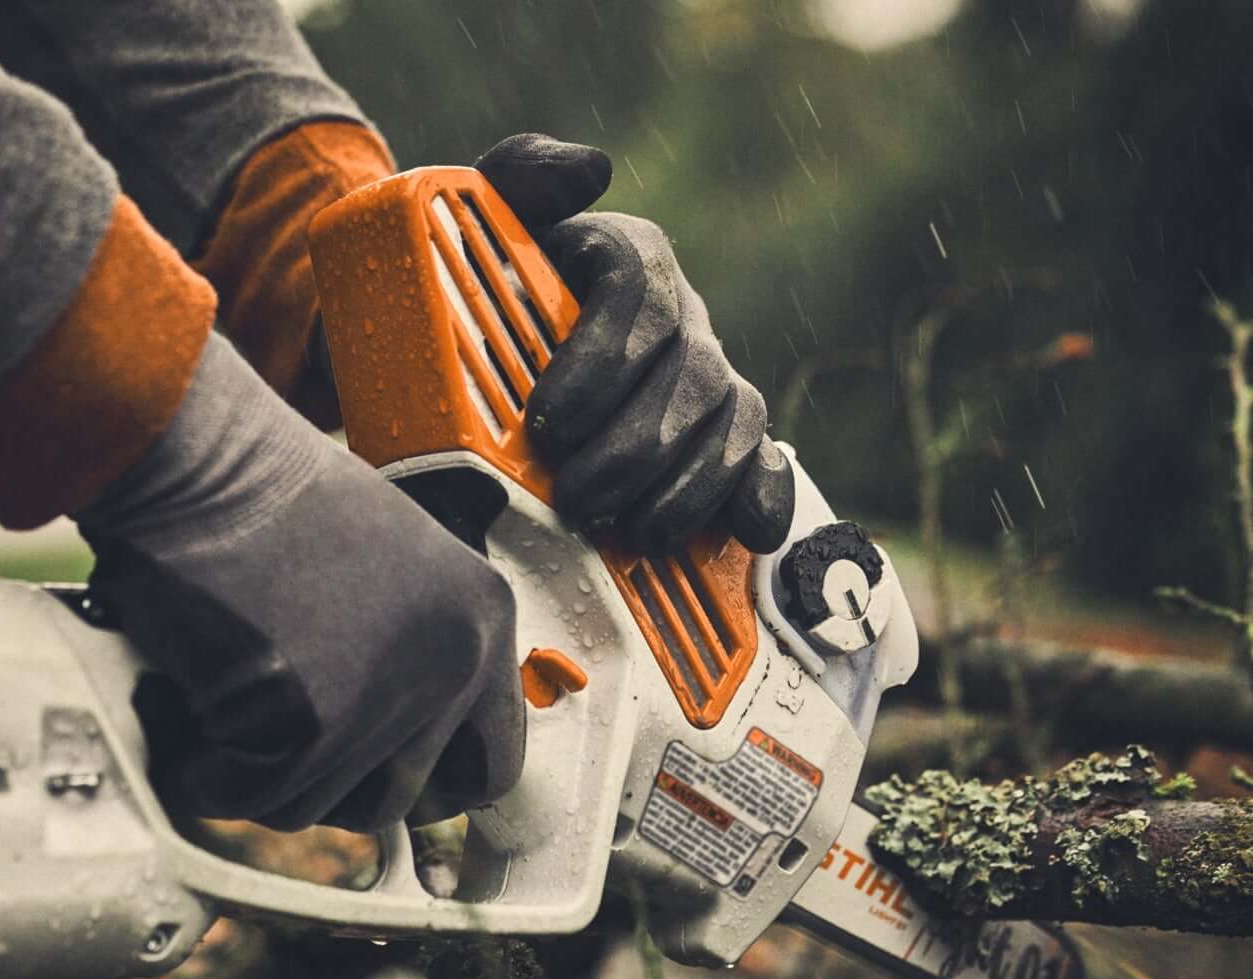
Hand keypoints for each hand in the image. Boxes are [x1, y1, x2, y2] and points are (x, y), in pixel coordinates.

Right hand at [79, 334, 523, 831]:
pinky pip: (253, 799)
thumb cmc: (262, 496)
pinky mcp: (316, 725)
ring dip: (256, 775)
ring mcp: (390, 697)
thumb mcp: (384, 566)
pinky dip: (205, 775)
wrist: (197, 460)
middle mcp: (455, 662)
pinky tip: (186, 717)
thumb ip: (408, 649)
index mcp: (483, 618)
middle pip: (394, 800)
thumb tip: (387, 745)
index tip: (377, 783)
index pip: (493, 764)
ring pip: (316, 807)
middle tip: (270, 739)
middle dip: (324, 784)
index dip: (426, 786)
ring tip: (219, 704)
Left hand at [474, 134, 795, 554]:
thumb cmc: (490, 276)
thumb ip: (526, 176)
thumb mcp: (489, 216)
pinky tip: (748, 534)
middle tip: (575, 496)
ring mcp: (710, 376)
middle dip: (633, 449)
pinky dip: (762, 496)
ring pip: (728, 427)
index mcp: (632, 258)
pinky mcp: (726, 432)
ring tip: (630, 532)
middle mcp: (683, 315)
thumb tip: (591, 171)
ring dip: (684, 488)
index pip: (637, 302)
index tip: (545, 422)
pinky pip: (763, 459)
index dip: (599, 365)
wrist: (494, 329)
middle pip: (688, 380)